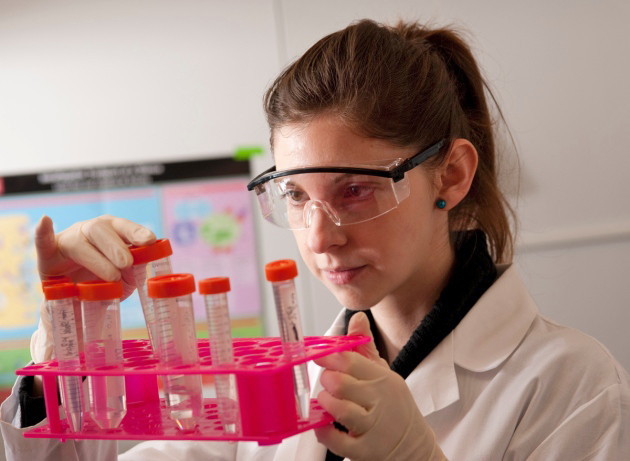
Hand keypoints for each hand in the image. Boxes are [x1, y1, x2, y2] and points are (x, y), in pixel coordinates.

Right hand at [30, 215, 155, 362]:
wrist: (74, 300)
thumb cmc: (104, 283)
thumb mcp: (125, 280)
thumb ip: (134, 273)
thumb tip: (139, 268)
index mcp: (112, 232)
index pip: (124, 227)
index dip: (136, 232)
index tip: (149, 240)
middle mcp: (90, 231)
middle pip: (101, 229)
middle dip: (116, 246)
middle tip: (127, 264)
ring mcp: (68, 240)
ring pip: (80, 242)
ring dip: (97, 258)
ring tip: (112, 276)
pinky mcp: (47, 255)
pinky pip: (43, 242)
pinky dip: (42, 232)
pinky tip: (45, 220)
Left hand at [313, 312, 446, 460]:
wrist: (415, 447)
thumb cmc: (393, 406)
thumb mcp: (384, 373)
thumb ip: (365, 348)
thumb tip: (357, 318)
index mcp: (383, 379)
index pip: (350, 361)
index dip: (328, 356)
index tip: (317, 354)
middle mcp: (380, 402)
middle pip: (341, 383)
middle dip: (326, 380)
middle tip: (326, 381)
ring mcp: (373, 428)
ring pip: (340, 409)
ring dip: (325, 403)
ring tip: (325, 401)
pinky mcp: (366, 451)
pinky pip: (338, 440)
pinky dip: (324, 432)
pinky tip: (324, 425)